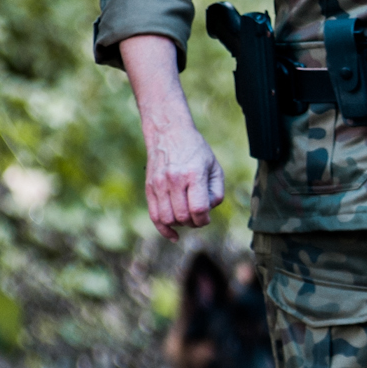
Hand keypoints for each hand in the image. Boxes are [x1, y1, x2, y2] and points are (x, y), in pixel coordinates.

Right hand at [145, 119, 227, 237]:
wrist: (169, 133)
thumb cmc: (197, 151)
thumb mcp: (215, 167)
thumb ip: (216, 192)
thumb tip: (207, 212)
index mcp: (193, 174)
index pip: (198, 209)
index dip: (204, 220)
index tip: (207, 217)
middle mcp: (174, 180)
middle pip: (182, 216)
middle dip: (193, 223)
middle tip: (198, 217)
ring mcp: (159, 184)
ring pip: (167, 219)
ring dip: (179, 225)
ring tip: (187, 217)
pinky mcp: (149, 187)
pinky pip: (154, 215)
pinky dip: (164, 229)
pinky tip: (174, 235)